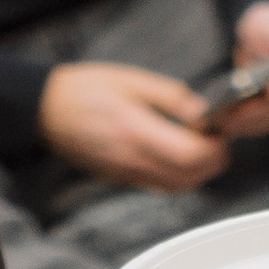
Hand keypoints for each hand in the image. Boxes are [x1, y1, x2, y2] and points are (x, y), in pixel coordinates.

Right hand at [38, 63, 230, 192]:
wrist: (49, 109)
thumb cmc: (87, 89)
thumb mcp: (133, 80)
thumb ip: (172, 97)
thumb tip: (204, 112)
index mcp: (136, 130)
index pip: (190, 155)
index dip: (214, 148)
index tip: (219, 131)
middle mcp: (133, 159)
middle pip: (189, 179)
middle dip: (212, 162)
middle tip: (215, 138)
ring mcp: (127, 173)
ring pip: (177, 187)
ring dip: (197, 172)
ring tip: (198, 145)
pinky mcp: (122, 179)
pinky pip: (160, 186)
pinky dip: (178, 177)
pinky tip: (176, 154)